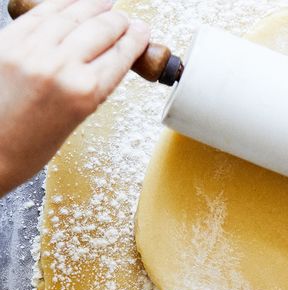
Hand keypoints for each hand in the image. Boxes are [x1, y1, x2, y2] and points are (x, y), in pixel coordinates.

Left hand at [0, 0, 148, 194]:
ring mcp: (32, 50)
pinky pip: (43, 13)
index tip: (142, 32)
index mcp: (85, 91)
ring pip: (74, 14)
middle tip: (127, 22)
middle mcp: (61, 66)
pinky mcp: (9, 41)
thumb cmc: (30, 144)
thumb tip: (113, 56)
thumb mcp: (80, 116)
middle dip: (120, 22)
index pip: (121, 53)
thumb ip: (97, 83)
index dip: (136, 39)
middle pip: (102, 29)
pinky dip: (62, 4)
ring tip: (106, 5)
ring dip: (95, 6)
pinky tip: (74, 2)